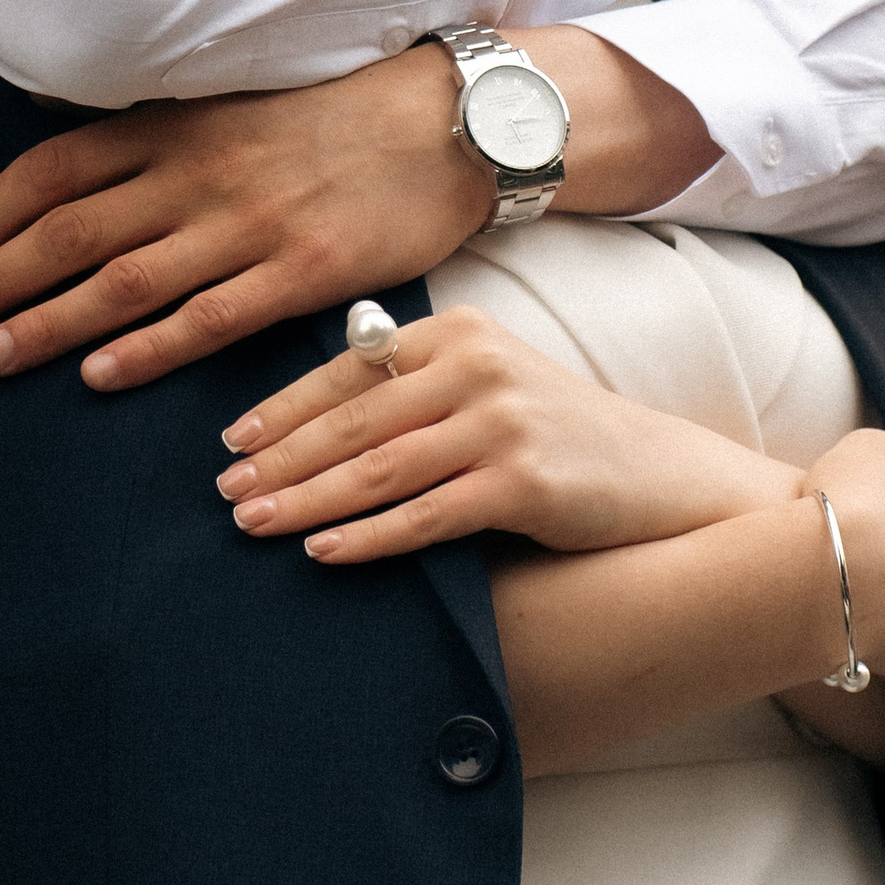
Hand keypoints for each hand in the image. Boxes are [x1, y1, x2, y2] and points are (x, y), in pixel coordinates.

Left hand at [0, 28, 719, 387]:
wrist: (451, 124)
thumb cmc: (337, 117)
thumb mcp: (236, 103)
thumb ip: (158, 135)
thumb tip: (66, 161)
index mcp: (183, 123)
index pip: (58, 167)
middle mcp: (204, 169)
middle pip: (74, 226)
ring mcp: (253, 221)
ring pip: (128, 278)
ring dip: (49, 320)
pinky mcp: (305, 271)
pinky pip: (210, 318)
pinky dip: (147, 348)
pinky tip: (99, 374)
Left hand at [213, 309, 805, 560]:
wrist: (659, 475)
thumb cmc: (557, 434)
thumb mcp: (488, 382)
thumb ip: (416, 383)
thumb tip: (310, 416)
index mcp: (460, 330)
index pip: (350, 367)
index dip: (284, 406)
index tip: (231, 440)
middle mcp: (477, 365)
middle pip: (354, 419)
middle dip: (280, 458)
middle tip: (224, 491)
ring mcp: (502, 422)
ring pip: (379, 468)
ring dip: (307, 500)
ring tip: (254, 523)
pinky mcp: (524, 482)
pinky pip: (426, 516)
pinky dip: (368, 537)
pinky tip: (323, 554)